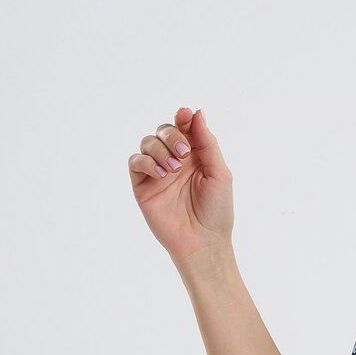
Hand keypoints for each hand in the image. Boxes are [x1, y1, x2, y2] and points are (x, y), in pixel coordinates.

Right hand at [126, 104, 233, 263]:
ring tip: (173, 169)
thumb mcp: (219, 173)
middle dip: (172, 135)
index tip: (184, 115)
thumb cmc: (216, 211)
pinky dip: (146, 162)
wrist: (203, 242)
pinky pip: (135, 162)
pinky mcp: (143, 186)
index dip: (183, 117)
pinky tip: (161, 174)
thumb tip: (197, 112)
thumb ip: (208, 143)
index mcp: (195, 155)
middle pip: (164, 130)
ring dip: (160, 149)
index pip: (184, 126)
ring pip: (148, 142)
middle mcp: (175, 160)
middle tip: (183, 153)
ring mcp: (158, 172)